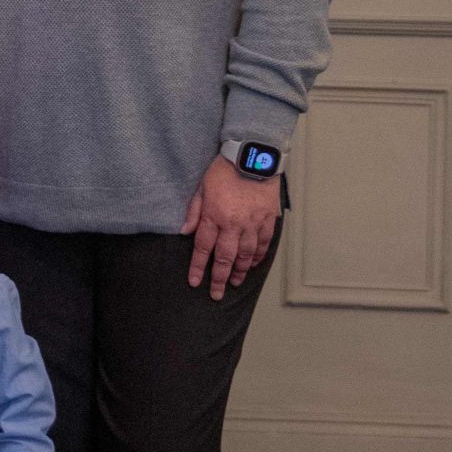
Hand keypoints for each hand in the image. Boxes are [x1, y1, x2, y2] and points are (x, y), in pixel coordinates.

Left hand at [181, 153, 280, 298]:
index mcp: (214, 216)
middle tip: (216, 294)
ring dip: (240, 271)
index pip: (204, 248)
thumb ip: (194, 211)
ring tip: (235, 282)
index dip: (198, 267)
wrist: (252, 156)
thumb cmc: (224, 169)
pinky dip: (259, 257)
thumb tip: (184, 232)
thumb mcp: (201, 187)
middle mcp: (233, 224)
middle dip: (219, 278)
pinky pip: (263, 244)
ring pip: (246, 255)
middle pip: (225, 258)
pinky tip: (254, 264)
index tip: (195, 282)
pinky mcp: (267, 219)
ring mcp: (253, 224)